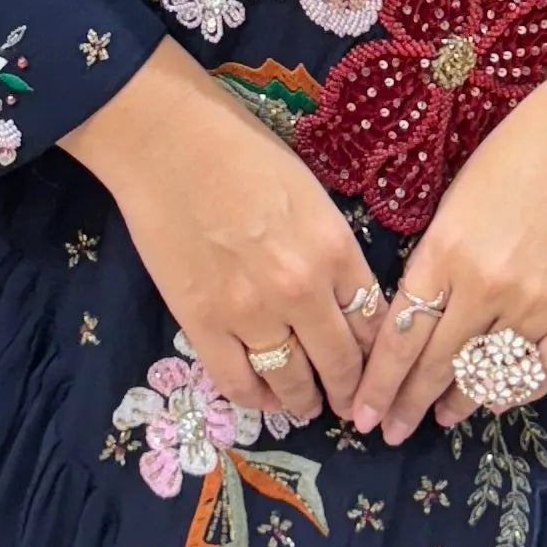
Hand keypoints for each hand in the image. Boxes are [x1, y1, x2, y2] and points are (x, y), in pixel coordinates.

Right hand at [64, 38, 379, 426]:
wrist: (168, 140)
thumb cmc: (242, 150)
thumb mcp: (310, 194)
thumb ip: (331, 248)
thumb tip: (342, 294)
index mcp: (336, 248)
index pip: (373, 323)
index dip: (378, 355)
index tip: (377, 367)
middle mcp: (302, 289)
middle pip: (340, 362)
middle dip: (349, 391)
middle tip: (349, 405)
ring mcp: (251, 311)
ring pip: (291, 381)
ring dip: (304, 401)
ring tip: (305, 406)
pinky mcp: (202, 323)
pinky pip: (237, 382)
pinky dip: (255, 399)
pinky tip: (262, 398)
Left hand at [352, 80, 546, 442]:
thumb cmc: (517, 151)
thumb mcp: (456, 198)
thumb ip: (437, 259)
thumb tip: (421, 313)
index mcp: (445, 251)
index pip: (401, 335)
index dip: (379, 382)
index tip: (361, 412)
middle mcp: (485, 287)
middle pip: (435, 364)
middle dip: (406, 405)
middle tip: (388, 432)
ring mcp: (535, 304)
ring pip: (484, 375)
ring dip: (458, 402)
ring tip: (441, 417)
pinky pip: (540, 371)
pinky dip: (515, 391)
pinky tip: (495, 397)